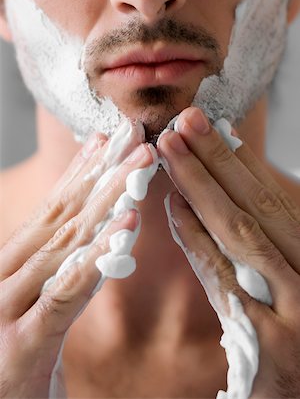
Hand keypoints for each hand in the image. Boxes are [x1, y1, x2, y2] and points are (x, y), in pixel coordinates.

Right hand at [0, 120, 153, 397]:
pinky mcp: (23, 344)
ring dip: (108, 199)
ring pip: (67, 241)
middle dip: (104, 172)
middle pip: (63, 215)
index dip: (81, 170)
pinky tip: (127, 225)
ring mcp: (9, 307)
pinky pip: (67, 292)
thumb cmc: (14, 362)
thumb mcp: (36, 307)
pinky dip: (97, 255)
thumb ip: (60, 270)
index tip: (109, 137)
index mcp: (12, 265)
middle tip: (137, 135)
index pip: (51, 209)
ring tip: (141, 165)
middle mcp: (7, 275)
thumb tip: (92, 230)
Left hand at [158, 107, 299, 397]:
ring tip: (170, 152)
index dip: (237, 156)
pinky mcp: (272, 341)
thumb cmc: (297, 320)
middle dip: (216, 159)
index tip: (205, 124)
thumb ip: (269, 230)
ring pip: (242, 234)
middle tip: (183, 122)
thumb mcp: (292, 266)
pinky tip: (174, 208)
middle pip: (258, 205)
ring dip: (201, 188)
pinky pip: (226, 281)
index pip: (272, 193)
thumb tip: (220, 184)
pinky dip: (198, 241)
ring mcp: (297, 307)